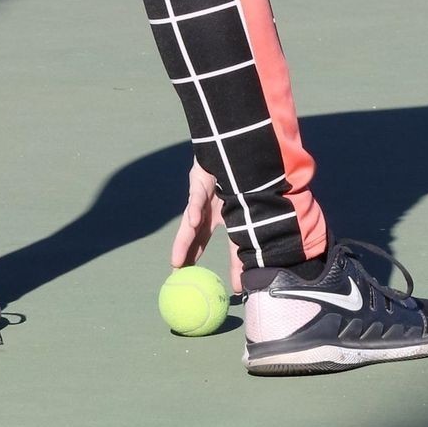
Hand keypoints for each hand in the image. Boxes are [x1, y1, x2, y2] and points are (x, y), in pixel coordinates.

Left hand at [170, 158, 242, 290]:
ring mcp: (201, 193)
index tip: (188, 279)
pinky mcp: (200, 179)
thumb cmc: (244, 179)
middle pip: (193, 234)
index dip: (195, 258)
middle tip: (176, 274)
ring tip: (177, 259)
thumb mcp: (245, 213)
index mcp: (216, 214)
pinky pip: (197, 197)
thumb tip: (251, 268)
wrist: (237, 147)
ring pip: (191, 220)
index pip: (203, 240)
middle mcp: (205, 205)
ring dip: (185, 239)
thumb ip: (245, 239)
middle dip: (184, 254)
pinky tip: (193, 221)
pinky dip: (195, 209)